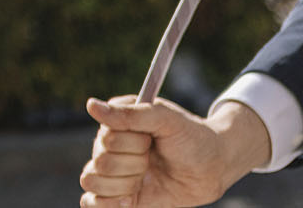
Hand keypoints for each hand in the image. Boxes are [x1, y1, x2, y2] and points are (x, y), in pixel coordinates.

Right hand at [80, 95, 270, 207]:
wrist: (212, 168)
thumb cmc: (191, 138)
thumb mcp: (165, 120)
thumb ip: (129, 115)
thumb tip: (90, 105)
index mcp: (115, 122)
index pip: (106, 137)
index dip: (133, 144)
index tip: (152, 140)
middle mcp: (108, 145)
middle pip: (101, 161)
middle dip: (134, 164)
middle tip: (154, 159)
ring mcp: (112, 170)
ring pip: (92, 181)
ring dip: (125, 184)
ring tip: (145, 178)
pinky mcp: (117, 194)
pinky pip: (91, 202)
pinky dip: (106, 203)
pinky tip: (128, 200)